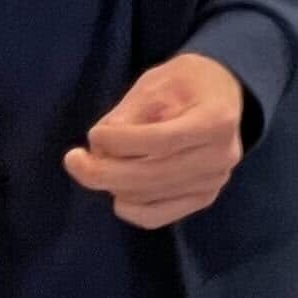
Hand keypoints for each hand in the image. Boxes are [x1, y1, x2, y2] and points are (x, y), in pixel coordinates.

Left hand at [64, 51, 250, 227]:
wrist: (223, 96)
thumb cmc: (187, 82)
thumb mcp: (157, 81)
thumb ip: (130, 112)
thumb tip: (100, 149)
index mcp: (216, 120)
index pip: (161, 140)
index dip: (121, 142)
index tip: (93, 134)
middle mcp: (221, 157)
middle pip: (152, 176)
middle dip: (103, 171)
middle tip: (73, 159)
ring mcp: (214, 182)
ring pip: (147, 198)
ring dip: (113, 183)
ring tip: (103, 162)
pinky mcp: (203, 199)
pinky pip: (155, 217)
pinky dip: (128, 207)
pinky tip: (116, 188)